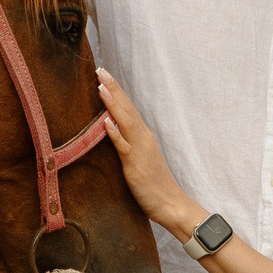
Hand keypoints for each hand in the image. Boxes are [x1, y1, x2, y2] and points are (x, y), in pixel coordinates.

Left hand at [95, 69, 205, 236]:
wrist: (172, 204)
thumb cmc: (155, 185)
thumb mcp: (140, 160)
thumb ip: (128, 145)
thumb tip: (114, 132)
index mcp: (143, 136)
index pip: (128, 108)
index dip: (116, 91)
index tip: (104, 75)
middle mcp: (143, 138)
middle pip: (126, 108)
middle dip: (113, 88)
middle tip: (100, 69)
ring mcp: (140, 150)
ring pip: (125, 121)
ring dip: (112, 103)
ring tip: (100, 85)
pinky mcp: (136, 165)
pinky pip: (124, 146)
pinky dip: (115, 132)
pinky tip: (106, 121)